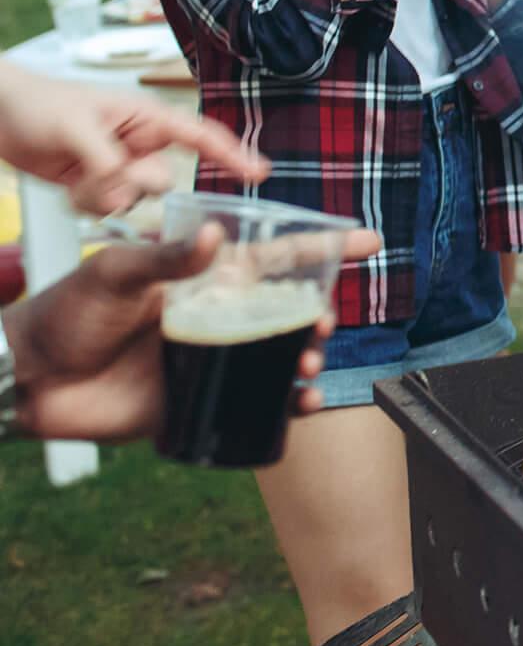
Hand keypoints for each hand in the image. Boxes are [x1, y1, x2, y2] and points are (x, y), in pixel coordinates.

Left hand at [0, 61, 268, 215]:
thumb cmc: (39, 104)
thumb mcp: (75, 128)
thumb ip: (108, 160)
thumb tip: (130, 189)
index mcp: (146, 118)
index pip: (200, 137)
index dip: (232, 154)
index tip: (260, 173)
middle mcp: (139, 144)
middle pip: (161, 180)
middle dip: (133, 184)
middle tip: (101, 173)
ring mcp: (118, 166)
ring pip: (133, 199)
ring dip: (102, 197)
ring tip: (73, 178)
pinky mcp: (95, 184)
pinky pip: (107, 208)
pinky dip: (86, 205)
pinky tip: (68, 187)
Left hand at [2, 224, 379, 442]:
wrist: (29, 377)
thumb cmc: (66, 311)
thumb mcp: (114, 271)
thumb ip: (166, 256)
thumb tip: (219, 238)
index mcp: (201, 275)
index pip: (273, 254)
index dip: (323, 245)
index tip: (366, 239)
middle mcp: (215, 314)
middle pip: (287, 310)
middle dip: (318, 314)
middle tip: (321, 323)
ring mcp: (209, 357)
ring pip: (277, 356)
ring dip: (306, 358)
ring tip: (308, 363)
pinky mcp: (197, 399)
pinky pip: (253, 402)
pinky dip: (285, 407)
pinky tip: (299, 406)